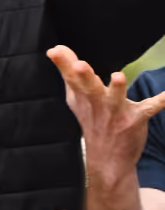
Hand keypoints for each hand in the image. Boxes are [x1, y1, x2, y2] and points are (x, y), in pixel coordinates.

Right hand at [47, 44, 164, 190]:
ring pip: (115, 100)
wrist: (107, 160)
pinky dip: (161, 101)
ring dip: (116, 89)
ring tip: (117, 77)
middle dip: (84, 77)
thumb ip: (67, 71)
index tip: (54, 51)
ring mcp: (116, 113)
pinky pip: (149, 108)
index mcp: (82, 97)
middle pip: (88, 89)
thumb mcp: (77, 98)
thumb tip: (55, 48)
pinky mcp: (135, 120)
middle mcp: (97, 104)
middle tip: (79, 65)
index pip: (70, 78)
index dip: (63, 64)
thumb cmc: (92, 121)